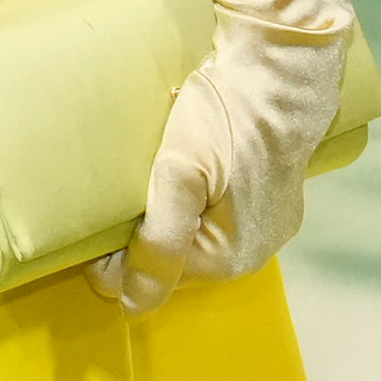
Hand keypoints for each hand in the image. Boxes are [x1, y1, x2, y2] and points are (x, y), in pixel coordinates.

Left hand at [95, 21, 349, 311]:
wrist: (283, 72)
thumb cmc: (225, 118)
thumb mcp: (179, 175)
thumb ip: (158, 242)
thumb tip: (132, 307)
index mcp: (223, 259)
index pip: (143, 282)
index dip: (109, 254)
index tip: (97, 215)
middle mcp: (250, 257)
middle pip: (171, 264)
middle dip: (140, 237)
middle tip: (125, 189)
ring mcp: (266, 232)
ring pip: (194, 242)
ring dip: (167, 220)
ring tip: (152, 179)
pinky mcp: (273, 205)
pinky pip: (219, 221)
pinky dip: (195, 206)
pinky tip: (189, 176)